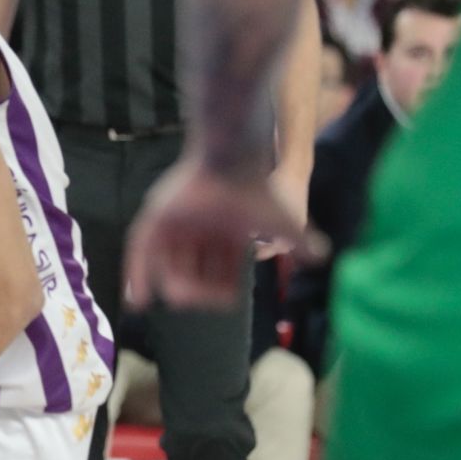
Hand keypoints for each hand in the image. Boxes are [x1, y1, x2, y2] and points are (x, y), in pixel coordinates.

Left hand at [127, 155, 326, 309]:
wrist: (234, 158)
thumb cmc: (258, 191)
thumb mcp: (284, 222)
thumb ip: (302, 243)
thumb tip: (324, 259)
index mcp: (224, 232)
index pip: (218, 269)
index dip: (220, 288)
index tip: (227, 300)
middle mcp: (198, 228)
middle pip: (190, 268)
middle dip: (193, 288)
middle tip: (193, 300)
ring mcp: (175, 221)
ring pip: (163, 260)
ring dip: (161, 282)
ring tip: (170, 297)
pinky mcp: (158, 214)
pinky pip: (140, 248)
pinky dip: (136, 271)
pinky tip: (136, 294)